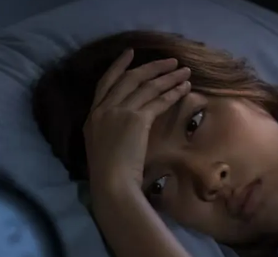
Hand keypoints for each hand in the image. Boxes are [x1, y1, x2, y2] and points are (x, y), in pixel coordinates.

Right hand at [83, 48, 191, 198]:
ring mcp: (119, 112)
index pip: (105, 82)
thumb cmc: (108, 174)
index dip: (118, 66)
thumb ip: (109, 129)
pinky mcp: (136, 119)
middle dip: (152, 67)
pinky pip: (158, 101)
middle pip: (129, 78)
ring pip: (147, 87)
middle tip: (169, 61)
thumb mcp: (101, 145)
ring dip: (168, 77)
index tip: (130, 52)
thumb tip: (126, 124)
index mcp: (92, 115)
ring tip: (184, 72)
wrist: (111, 182)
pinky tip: (185, 89)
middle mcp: (104, 109)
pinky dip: (173, 93)